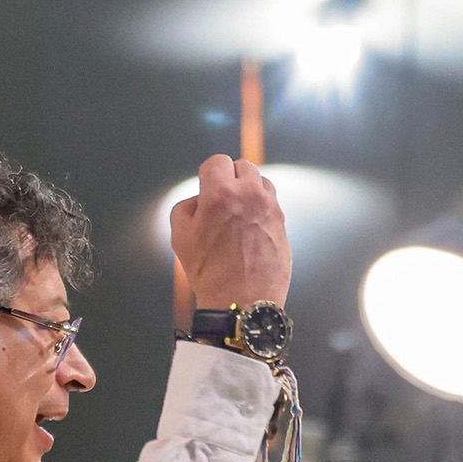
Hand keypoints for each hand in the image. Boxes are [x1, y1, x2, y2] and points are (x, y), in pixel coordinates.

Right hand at [169, 154, 290, 310]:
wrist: (242, 300)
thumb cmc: (209, 272)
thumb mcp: (180, 236)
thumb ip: (186, 207)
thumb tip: (200, 201)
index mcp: (221, 193)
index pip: (217, 161)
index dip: (208, 174)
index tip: (207, 187)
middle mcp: (250, 194)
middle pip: (242, 166)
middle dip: (230, 178)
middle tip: (222, 199)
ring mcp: (270, 208)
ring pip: (261, 182)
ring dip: (249, 190)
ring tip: (238, 212)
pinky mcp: (282, 223)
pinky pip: (271, 203)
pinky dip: (261, 208)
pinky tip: (250, 227)